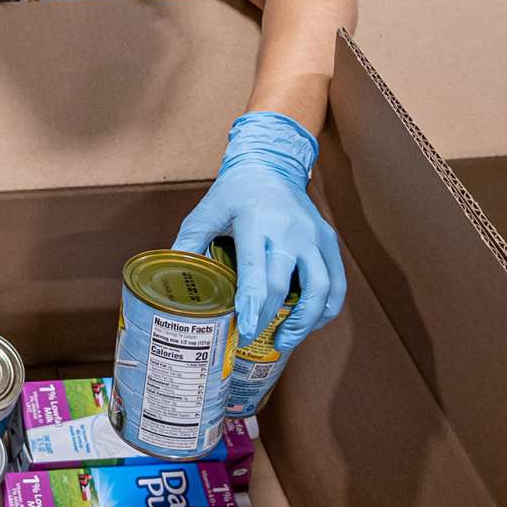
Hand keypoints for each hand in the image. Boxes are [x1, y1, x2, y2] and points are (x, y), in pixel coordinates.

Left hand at [172, 111, 346, 351]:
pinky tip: (309, 324)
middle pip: (286, 283)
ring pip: (321, 287)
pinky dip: (327, 308)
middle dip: (272, 318)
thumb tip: (169, 283)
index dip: (253, 301)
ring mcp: (313, 235)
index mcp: (255, 220)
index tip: (246, 328)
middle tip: (254, 340)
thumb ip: (188, 245)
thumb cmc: (233, 194)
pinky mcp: (327, 240)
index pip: (256, 267)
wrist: (270, 165)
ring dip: (305, 321)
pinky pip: (336, 282)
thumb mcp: (205, 212)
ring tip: (285, 341)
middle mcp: (288, 229)